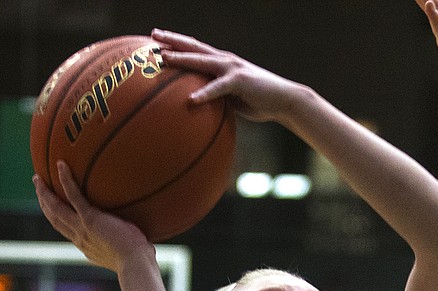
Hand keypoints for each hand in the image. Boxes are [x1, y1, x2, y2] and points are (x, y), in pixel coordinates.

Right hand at [33, 163, 150, 269]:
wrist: (136, 266)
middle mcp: (80, 238)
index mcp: (87, 246)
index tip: (55, 210)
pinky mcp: (90, 220)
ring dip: (45, 193)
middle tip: (39, 188)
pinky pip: (74, 196)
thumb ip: (131, 242)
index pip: (68, 231)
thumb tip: (143, 237)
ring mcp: (83, 229)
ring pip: (56, 208)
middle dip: (45, 204)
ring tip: (38, 178)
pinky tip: (61, 164)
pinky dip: (66, 180)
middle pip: (55, 219)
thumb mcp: (131, 251)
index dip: (59, 219)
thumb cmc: (141, 262)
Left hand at [151, 29, 298, 123]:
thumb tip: (200, 108)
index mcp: (221, 63)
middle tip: (152, 36)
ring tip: (163, 58)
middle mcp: (224, 60)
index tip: (157, 39)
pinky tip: (191, 99)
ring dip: (181, 58)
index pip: (195, 48)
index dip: (176, 42)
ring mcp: (231, 68)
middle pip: (193, 46)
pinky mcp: (239, 81)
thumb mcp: (233, 99)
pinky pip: (217, 87)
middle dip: (172, 40)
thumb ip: (217, 98)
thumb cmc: (259, 101)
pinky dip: (204, 93)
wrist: (284, 100)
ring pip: (201, 60)